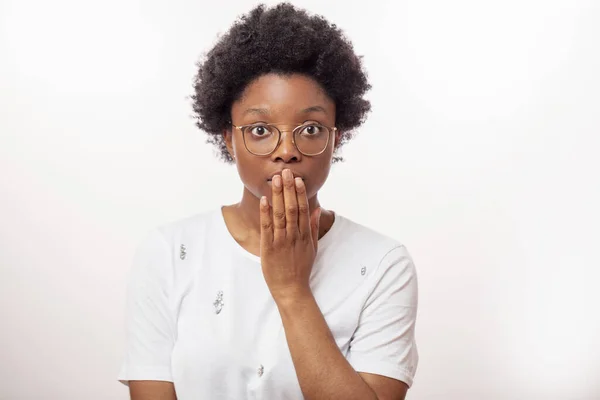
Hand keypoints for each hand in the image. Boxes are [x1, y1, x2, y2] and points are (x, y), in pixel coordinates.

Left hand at [259, 168, 321, 302]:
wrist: (291, 289)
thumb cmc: (301, 268)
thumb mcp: (313, 248)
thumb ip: (314, 228)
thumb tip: (318, 210)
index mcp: (305, 235)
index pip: (303, 210)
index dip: (300, 193)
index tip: (298, 179)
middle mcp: (294, 236)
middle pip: (292, 208)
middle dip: (289, 189)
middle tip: (286, 172)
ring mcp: (282, 241)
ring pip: (280, 214)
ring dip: (277, 196)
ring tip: (276, 180)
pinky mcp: (269, 247)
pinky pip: (267, 227)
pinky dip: (265, 212)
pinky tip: (264, 200)